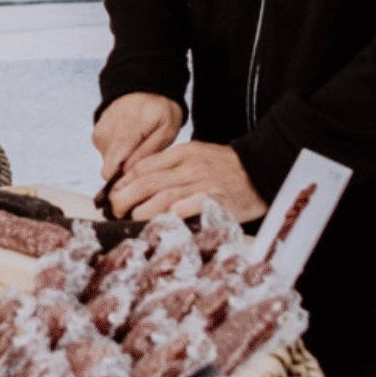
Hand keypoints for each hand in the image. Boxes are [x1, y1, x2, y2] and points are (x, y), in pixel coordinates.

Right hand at [93, 92, 184, 181]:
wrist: (145, 87)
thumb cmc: (160, 109)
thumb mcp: (166, 131)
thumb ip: (147, 153)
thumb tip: (127, 173)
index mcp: (123, 133)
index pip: (110, 171)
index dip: (122, 182)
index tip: (137, 181)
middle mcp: (105, 134)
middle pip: (109, 170)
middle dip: (125, 170)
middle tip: (145, 158)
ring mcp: (98, 134)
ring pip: (108, 163)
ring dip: (123, 161)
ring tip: (139, 146)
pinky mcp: (97, 135)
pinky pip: (106, 154)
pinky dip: (119, 152)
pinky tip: (131, 141)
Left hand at [110, 141, 265, 222]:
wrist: (262, 168)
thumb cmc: (225, 168)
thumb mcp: (195, 157)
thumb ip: (170, 167)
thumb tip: (137, 183)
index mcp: (183, 153)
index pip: (144, 166)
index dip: (123, 182)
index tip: (113, 195)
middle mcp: (190, 166)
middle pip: (147, 182)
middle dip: (125, 198)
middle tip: (115, 211)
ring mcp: (203, 183)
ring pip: (164, 196)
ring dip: (143, 210)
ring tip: (132, 219)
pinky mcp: (217, 200)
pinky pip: (191, 207)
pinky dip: (174, 215)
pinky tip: (162, 223)